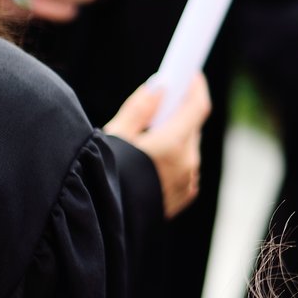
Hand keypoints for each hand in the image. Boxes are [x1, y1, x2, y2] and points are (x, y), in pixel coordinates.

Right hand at [105, 73, 208, 219]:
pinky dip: (175, 157)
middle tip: (163, 98)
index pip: (198, 107)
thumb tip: (158, 87)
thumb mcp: (114, 136)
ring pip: (189, 148)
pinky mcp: (182, 196)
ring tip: (150, 131)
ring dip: (177, 135)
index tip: (191, 73)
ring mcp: (187, 183)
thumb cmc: (101, 177)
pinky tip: (152, 157)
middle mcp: (187, 164)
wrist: (99, 224)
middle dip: (180, 110)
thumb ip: (139, 109)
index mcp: (172, 146)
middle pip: (192, 126)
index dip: (196, 86)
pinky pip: (185, 167)